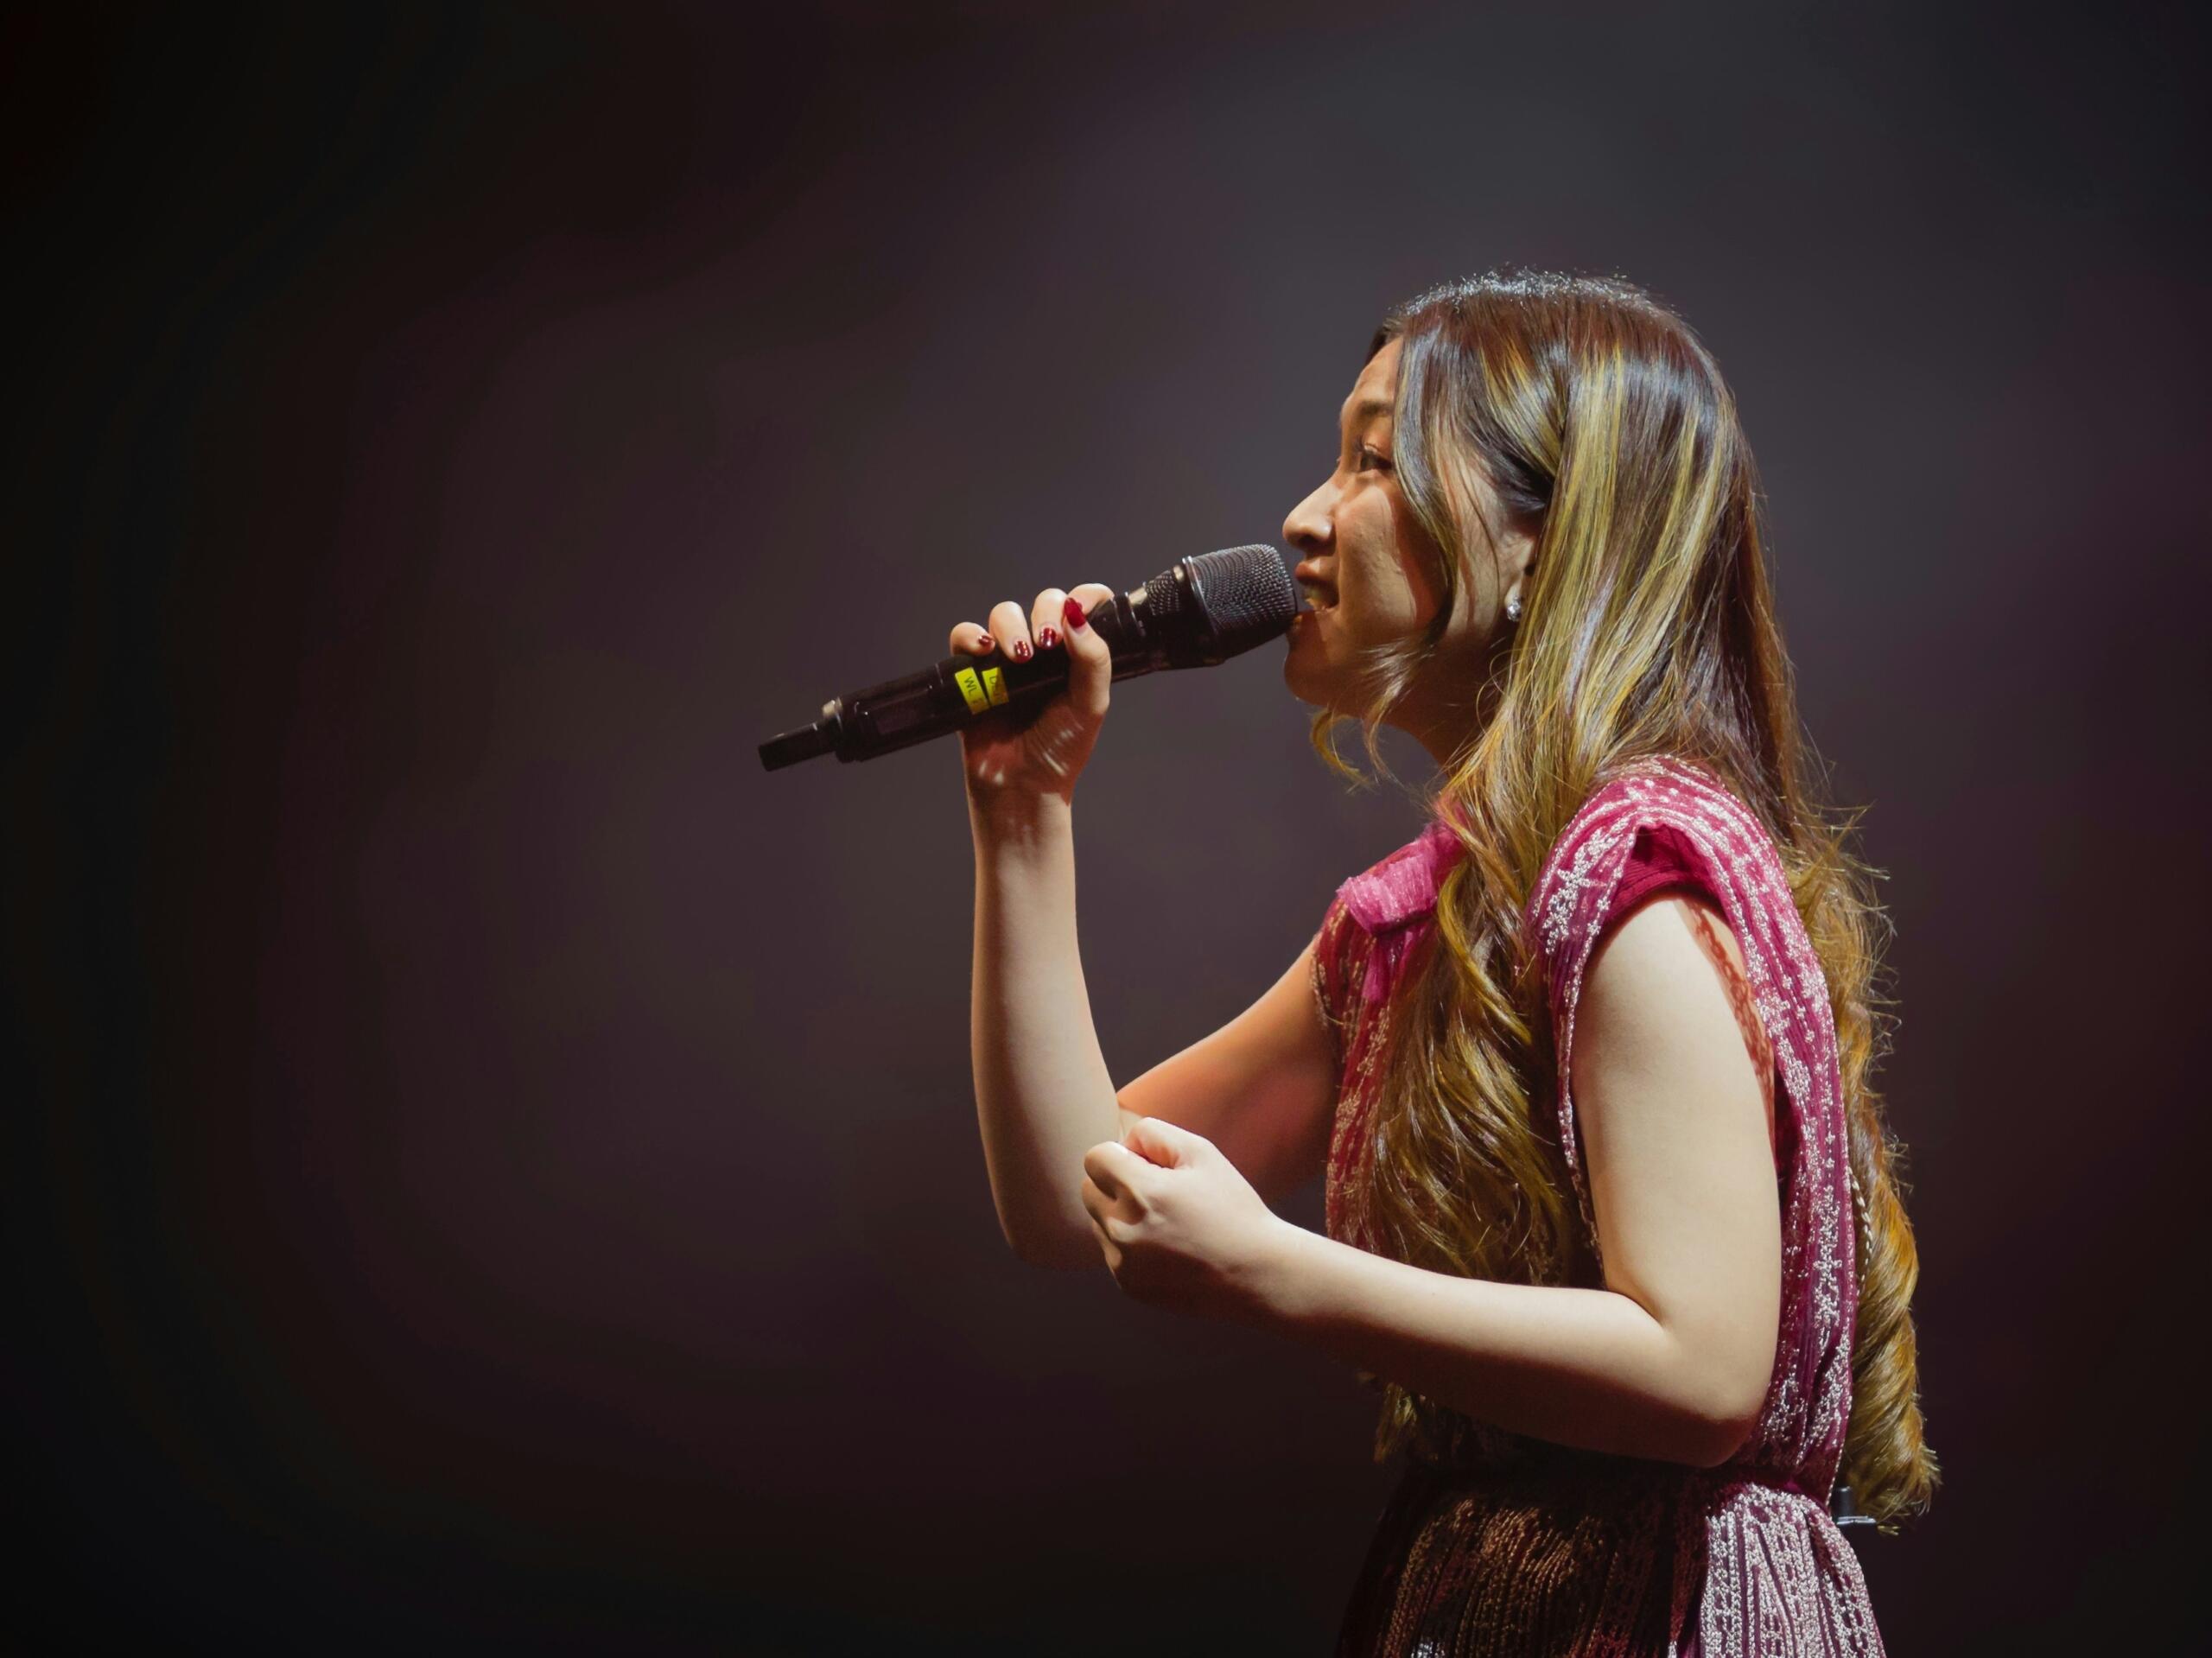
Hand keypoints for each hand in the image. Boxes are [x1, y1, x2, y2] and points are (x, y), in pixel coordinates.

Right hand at [948, 583, 1116, 811]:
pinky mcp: (973, 671)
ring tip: (1019, 658)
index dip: (1085, 597)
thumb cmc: (1060, 749)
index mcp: (1076, 654)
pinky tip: (985, 651)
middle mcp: (1043, 651)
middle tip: (1047, 643)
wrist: (1021, 784)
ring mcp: (1007, 658)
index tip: (1082, 608)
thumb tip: (1078, 615)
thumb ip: (1093, 660)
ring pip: (1004, 614)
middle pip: (1043, 602)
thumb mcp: (1091, 705)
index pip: (1084, 607)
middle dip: (1045, 612)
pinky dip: (971, 636)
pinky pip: (965, 636)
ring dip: (1011, 627)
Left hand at [1079, 1116, 1289, 1323]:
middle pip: (1089, 1190)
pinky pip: (1112, 1253)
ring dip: (1120, 1216)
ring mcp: (1123, 1263)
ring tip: (1166, 1223)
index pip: (1095, 1159)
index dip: (1121, 1156)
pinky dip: (1130, 1246)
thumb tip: (1123, 1145)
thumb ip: (1153, 1134)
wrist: (1255, 1273)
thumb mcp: (1202, 1153)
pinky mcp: (1128, 1286)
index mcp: (1141, 1192)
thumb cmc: (1231, 1208)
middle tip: (1156, 1192)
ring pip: (1099, 1223)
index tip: (1148, 1167)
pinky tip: (1167, 1248)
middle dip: (1114, 1184)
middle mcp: (1123, 1230)